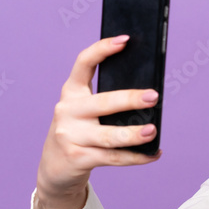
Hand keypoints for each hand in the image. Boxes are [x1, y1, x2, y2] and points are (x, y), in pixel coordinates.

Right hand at [35, 35, 160, 208]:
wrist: (54, 167)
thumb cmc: (79, 132)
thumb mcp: (84, 112)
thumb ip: (107, 102)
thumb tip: (148, 98)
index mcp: (71, 93)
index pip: (83, 64)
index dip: (102, 49)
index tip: (124, 40)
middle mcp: (68, 111)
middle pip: (103, 103)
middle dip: (130, 99)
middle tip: (153, 96)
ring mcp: (71, 136)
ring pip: (109, 136)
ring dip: (133, 134)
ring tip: (152, 130)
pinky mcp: (78, 158)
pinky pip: (113, 158)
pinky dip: (136, 157)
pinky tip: (153, 154)